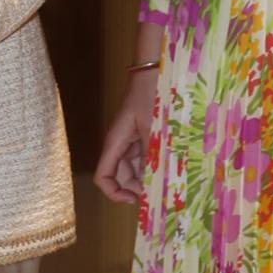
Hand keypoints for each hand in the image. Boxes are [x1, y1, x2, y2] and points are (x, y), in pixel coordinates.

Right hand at [95, 66, 158, 203]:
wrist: (154, 72)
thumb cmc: (150, 96)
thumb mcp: (152, 129)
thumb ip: (151, 156)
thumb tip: (151, 184)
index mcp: (115, 142)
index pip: (103, 176)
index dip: (114, 193)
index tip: (134, 200)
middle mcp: (119, 144)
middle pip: (120, 176)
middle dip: (135, 188)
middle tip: (158, 193)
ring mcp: (130, 140)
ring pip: (133, 170)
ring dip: (146, 178)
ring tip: (166, 181)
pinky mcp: (140, 136)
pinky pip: (143, 158)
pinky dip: (153, 166)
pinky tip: (168, 167)